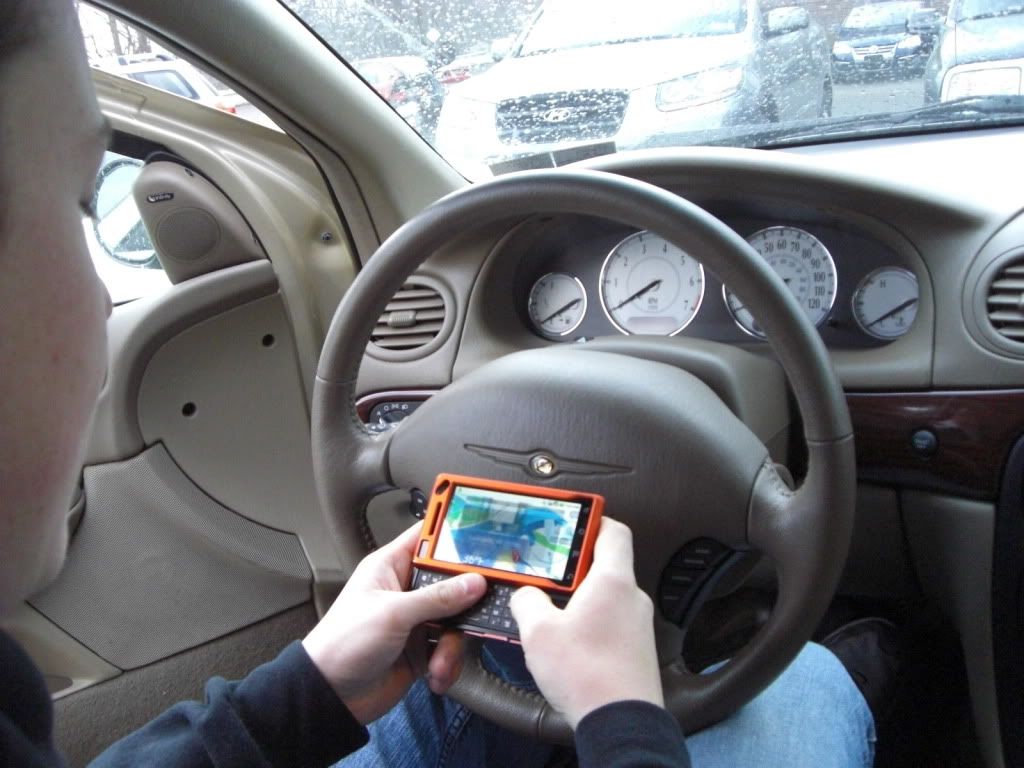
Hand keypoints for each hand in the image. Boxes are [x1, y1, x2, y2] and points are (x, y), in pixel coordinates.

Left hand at [302, 523, 486, 723]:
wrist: (332, 696)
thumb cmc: (345, 643)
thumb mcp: (393, 614)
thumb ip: (437, 597)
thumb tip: (475, 582)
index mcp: (391, 566)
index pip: (428, 538)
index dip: (454, 533)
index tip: (485, 534)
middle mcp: (407, 589)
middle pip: (453, 581)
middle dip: (466, 601)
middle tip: (482, 608)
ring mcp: (417, 619)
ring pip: (456, 619)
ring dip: (453, 645)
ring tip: (438, 661)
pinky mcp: (422, 648)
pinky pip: (450, 648)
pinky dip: (448, 663)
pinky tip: (435, 675)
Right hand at [510, 517, 662, 728]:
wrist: (621, 723)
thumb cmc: (586, 674)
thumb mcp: (538, 632)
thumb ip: (527, 602)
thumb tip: (526, 596)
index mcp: (613, 580)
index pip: (613, 531)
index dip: (592, 521)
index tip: (570, 524)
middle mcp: (633, 597)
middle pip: (607, 564)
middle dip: (575, 568)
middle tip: (548, 574)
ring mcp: (639, 625)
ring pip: (608, 596)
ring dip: (582, 599)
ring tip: (553, 613)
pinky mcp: (638, 650)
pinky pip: (614, 623)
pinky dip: (593, 624)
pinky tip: (571, 643)